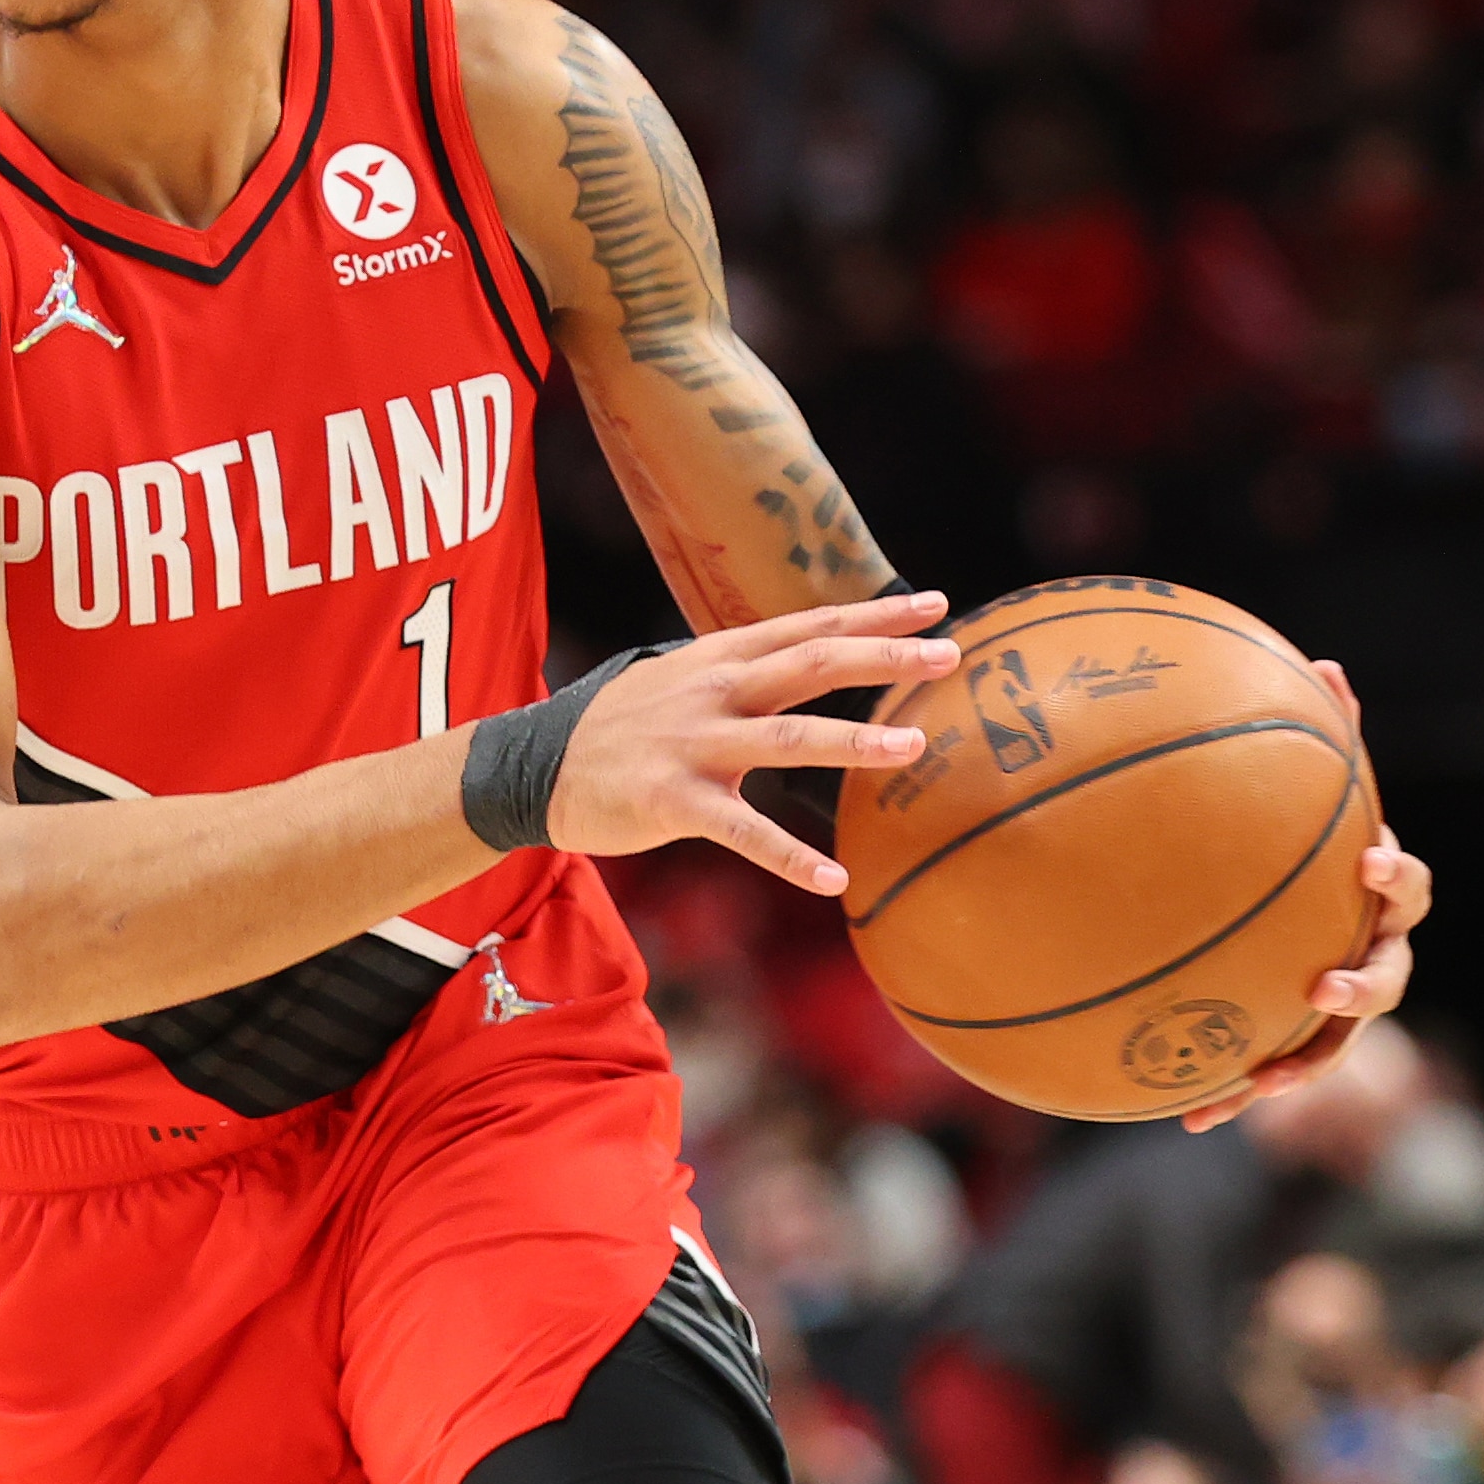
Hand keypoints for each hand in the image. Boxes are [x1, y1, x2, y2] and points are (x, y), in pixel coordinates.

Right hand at [540, 593, 960, 893]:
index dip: (873, 614)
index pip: (810, 626)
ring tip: (913, 747)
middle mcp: (714, 691)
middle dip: (882, 657)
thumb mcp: (682, 681)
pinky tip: (833, 878)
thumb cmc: (621, 726)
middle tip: (949, 654)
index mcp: (720, 658)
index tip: (936, 605)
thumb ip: (745, 674)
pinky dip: (791, 857)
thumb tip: (810, 664)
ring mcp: (694, 745)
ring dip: (853, 741)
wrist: (535, 766)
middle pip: (811, 665)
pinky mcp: (673, 801)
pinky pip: (743, 832)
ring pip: (787, 738)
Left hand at [1185, 663, 1429, 1134]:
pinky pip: (1271, 1074)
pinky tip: (1188, 1118)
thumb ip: (1321, 736)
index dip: (1394, 877)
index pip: (1406, 886)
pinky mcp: (1296, 1045)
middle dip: (1363, 986)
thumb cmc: (1307, 846)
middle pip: (1390, 977)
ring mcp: (1339, 1008)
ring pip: (1337, 1047)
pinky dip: (1235, 1095)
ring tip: (1264, 1082)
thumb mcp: (1310, 795)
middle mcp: (1371, 953)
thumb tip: (1323, 662)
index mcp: (1374, 895)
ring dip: (1305, 1064)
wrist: (1292, 914)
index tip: (1364, 863)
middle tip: (1324, 988)